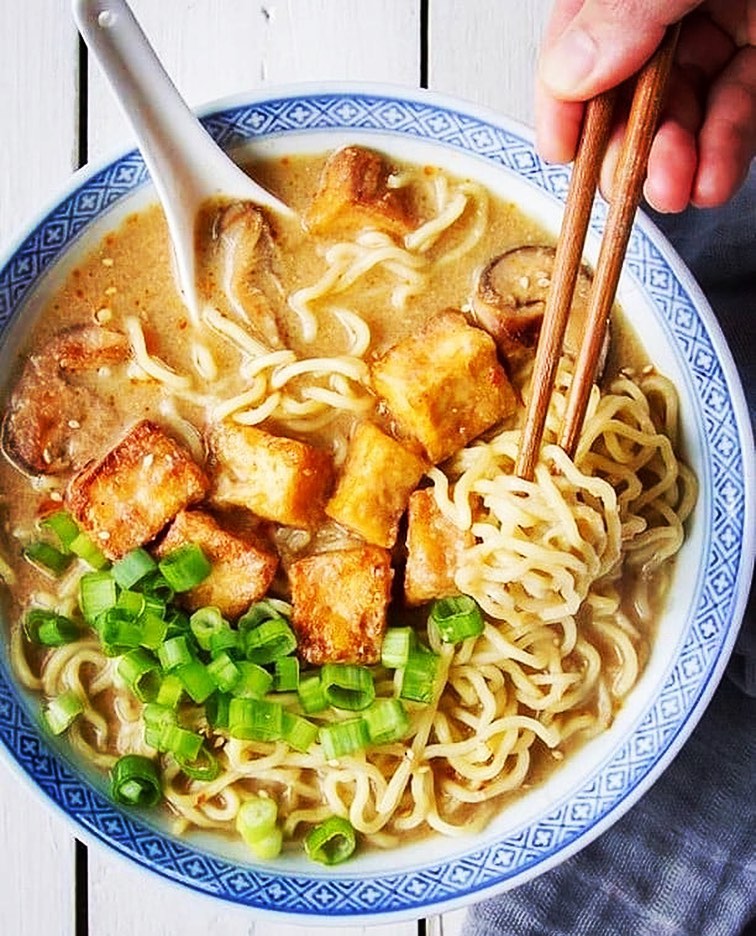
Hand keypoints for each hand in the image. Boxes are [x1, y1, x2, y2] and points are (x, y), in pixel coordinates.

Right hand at [535, 0, 755, 211]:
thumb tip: (567, 73)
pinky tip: (712, 180)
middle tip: (622, 180)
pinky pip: (737, 110)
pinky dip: (723, 153)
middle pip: (628, 90)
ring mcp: (720, 27)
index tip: (560, 151)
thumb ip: (621, 14)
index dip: (563, 103)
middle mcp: (667, 8)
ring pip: (683, 110)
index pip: (579, 44)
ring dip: (673, 164)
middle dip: (625, 148)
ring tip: (672, 190)